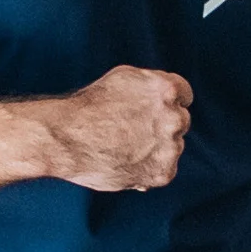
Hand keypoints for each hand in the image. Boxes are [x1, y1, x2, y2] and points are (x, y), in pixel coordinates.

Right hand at [38, 65, 192, 192]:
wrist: (65, 139)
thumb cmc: (88, 106)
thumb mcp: (124, 78)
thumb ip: (153, 85)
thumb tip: (174, 97)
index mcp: (168, 90)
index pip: (185, 95)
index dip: (168, 102)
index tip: (154, 108)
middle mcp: (175, 119)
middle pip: (180, 122)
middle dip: (162, 125)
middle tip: (132, 129)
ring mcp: (171, 148)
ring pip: (172, 147)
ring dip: (156, 148)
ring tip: (122, 147)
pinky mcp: (164, 173)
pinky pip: (163, 170)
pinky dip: (148, 169)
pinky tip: (125, 162)